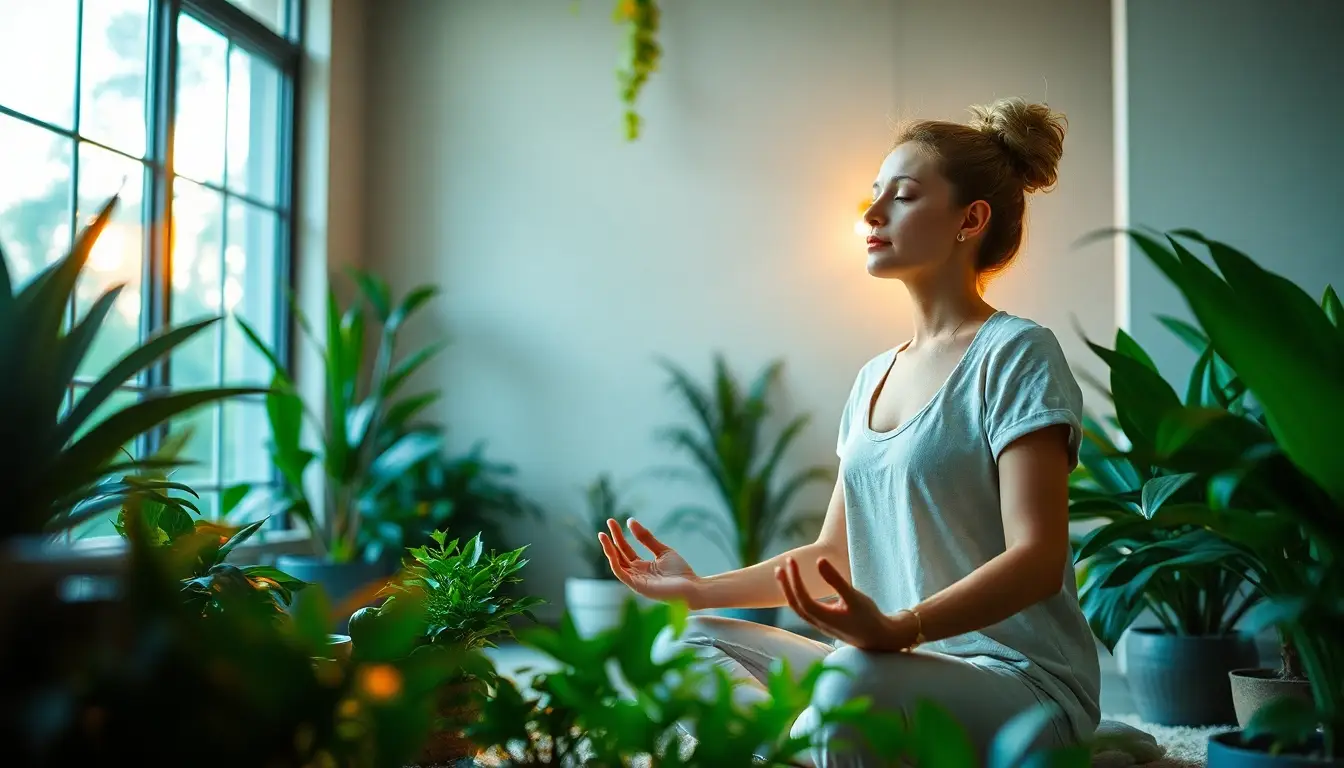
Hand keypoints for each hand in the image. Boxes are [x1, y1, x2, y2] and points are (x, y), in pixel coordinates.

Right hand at [598, 518, 702, 605]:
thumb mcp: (662, 551)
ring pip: (616, 564)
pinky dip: (614, 561)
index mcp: (642, 567)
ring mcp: (635, 581)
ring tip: (603, 535)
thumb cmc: (680, 572)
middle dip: (612, 540)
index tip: (612, 522)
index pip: (625, 550)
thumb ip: (646, 538)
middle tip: (608, 522)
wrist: (692, 587)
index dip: (618, 536)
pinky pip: (621, 573)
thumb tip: (630, 521)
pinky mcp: (637, 586)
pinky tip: (611, 549)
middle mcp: (636, 574)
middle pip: (619, 555)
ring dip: (609, 550)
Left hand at [776, 555, 913, 652]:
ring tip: (783, 574)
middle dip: (785, 585)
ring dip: (789, 591)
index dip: (794, 579)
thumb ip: (836, 580)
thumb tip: (819, 560)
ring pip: (798, 609)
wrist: (879, 639)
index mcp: (824, 617)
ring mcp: (820, 625)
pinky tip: (799, 586)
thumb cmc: (869, 616)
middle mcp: (818, 623)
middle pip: (795, 605)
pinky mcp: (824, 624)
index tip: (792, 561)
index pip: (802, 598)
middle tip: (780, 566)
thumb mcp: (854, 596)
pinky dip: (798, 597)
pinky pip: (805, 610)